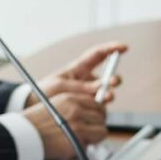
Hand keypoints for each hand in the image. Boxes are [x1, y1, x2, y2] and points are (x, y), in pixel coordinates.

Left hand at [13, 41, 127, 103]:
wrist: (36, 108)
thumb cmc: (45, 92)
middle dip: (113, 79)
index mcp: (79, 68)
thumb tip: (98, 89)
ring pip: (105, 93)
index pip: (98, 55)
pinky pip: (99, 107)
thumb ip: (79, 86)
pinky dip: (99, 108)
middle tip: (114, 82)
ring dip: (107, 94)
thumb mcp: (59, 85)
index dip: (111, 49)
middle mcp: (87, 81)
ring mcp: (90, 95)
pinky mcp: (89, 108)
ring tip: (104, 97)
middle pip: (107, 77)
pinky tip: (95, 111)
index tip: (124, 47)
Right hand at [26, 93, 109, 159]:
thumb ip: (74, 106)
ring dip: (93, 136)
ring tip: (80, 138)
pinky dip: (85, 147)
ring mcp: (78, 124)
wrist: (23, 135)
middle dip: (96, 124)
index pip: (97, 103)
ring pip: (102, 130)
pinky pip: (92, 144)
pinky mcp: (77, 139)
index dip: (97, 113)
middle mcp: (75, 108)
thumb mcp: (55, 105)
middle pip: (102, 116)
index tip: (93, 119)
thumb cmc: (36, 123)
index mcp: (70, 97)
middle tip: (87, 131)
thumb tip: (94, 112)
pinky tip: (72, 145)